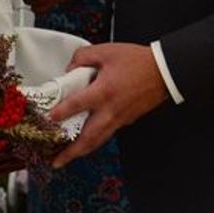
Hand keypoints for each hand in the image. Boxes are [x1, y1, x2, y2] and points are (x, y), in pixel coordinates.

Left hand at [48, 42, 167, 167]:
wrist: (164, 71)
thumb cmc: (136, 61)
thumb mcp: (106, 51)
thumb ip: (83, 58)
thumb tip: (69, 70)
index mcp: (104, 91)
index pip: (78, 104)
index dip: (61, 112)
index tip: (48, 119)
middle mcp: (111, 110)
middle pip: (88, 137)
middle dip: (71, 152)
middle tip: (55, 161)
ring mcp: (120, 118)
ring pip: (98, 140)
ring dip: (81, 151)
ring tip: (66, 158)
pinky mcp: (126, 120)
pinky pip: (107, 134)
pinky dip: (94, 141)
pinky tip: (85, 142)